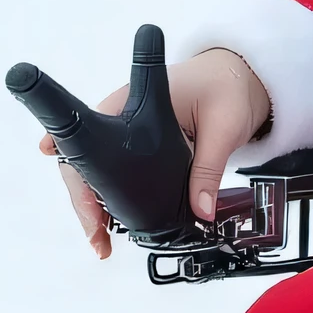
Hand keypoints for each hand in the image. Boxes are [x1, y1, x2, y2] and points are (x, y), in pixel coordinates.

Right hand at [40, 46, 270, 259]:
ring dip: (92, 202)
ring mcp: (125, 129)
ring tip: (99, 236)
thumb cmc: (227, 87)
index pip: (87, 136)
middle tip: (96, 235)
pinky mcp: (137, 143)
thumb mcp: (223, 129)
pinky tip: (107, 221)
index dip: (74, 168)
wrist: (238, 75)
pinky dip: (106, 196)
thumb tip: (200, 210)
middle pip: (83, 159)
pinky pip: (112, 170)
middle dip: (84, 199)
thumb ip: (210, 169)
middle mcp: (120, 114)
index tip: (80, 199)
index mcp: (132, 102)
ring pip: (94, 169)